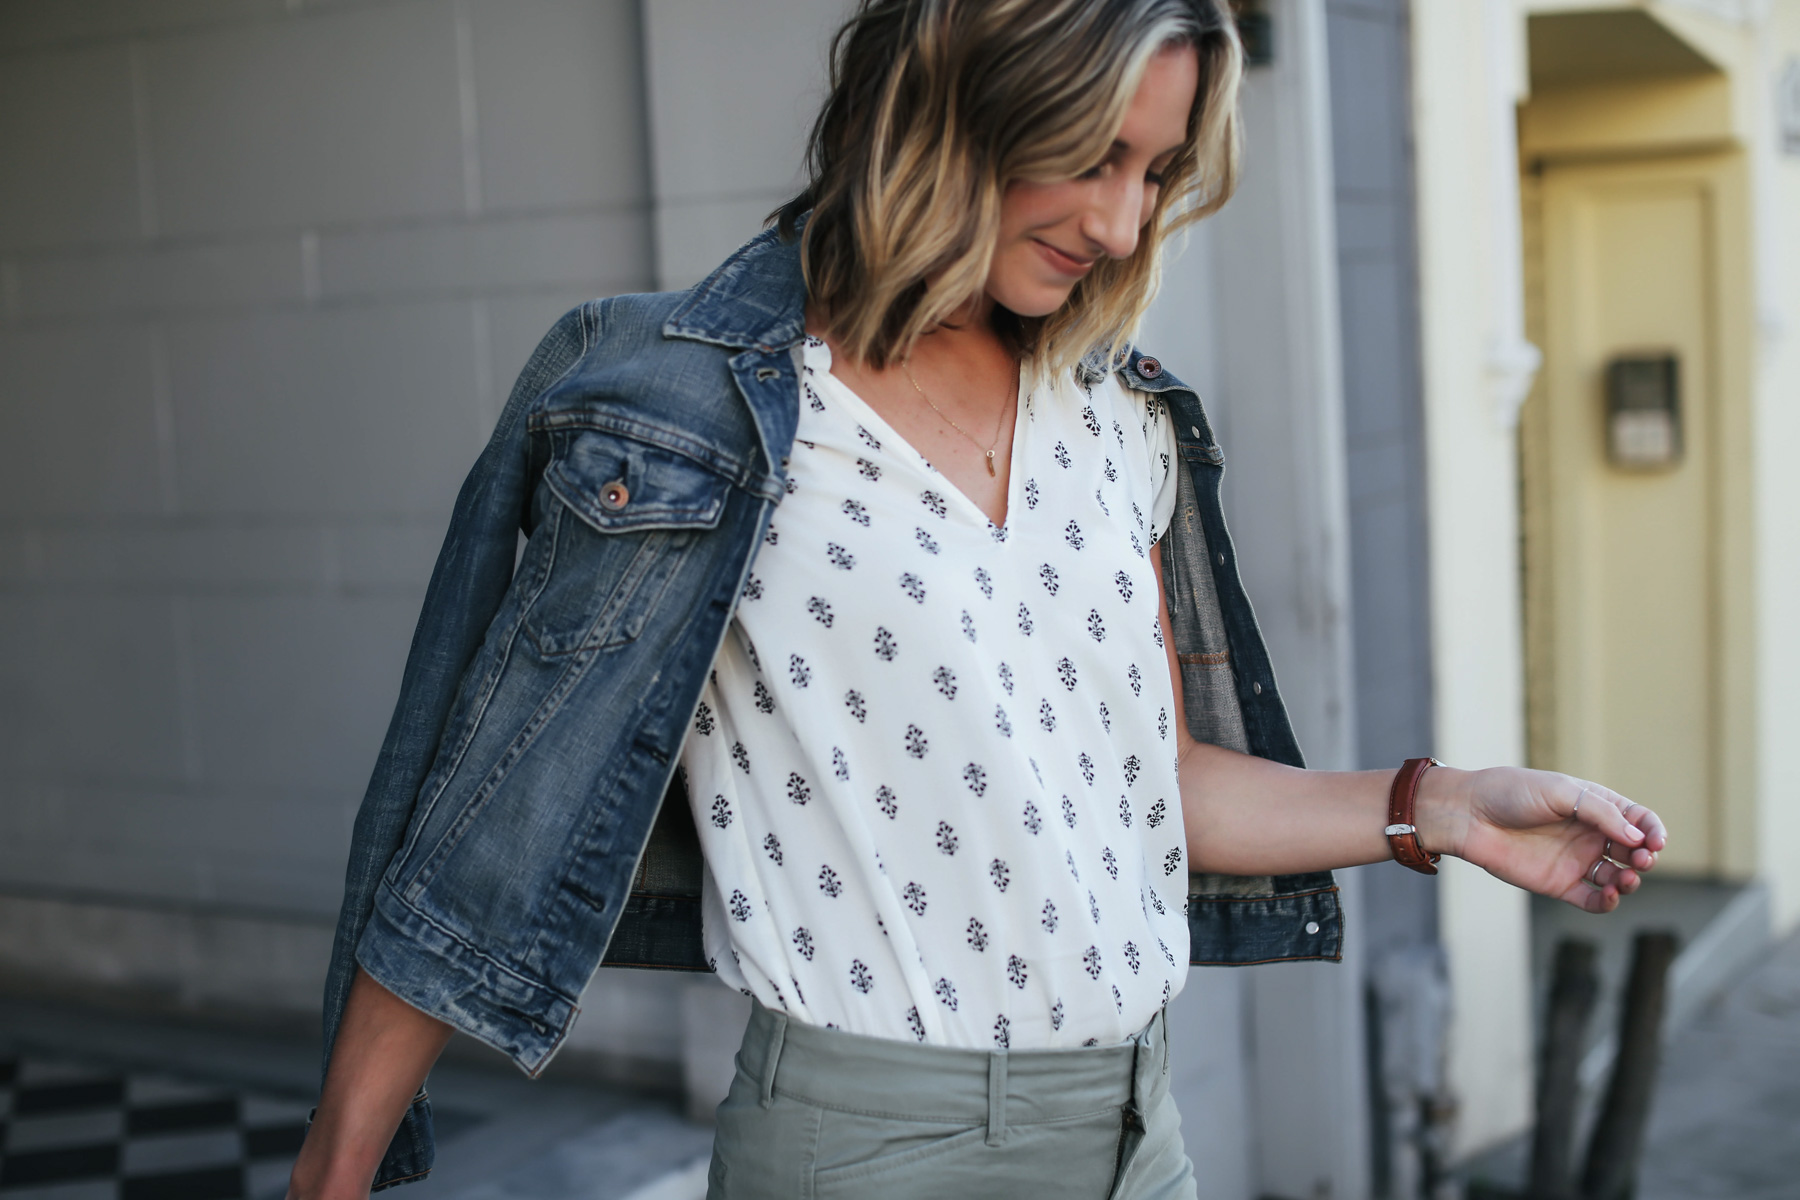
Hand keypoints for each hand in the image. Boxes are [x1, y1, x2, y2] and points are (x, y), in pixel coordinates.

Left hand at [1416, 766, 1667, 912]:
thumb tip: (1637, 837)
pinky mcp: (1559, 884)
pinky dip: (1607, 902)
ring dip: (1630, 881)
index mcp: (1594, 806)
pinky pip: (1592, 899)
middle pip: (1634, 851)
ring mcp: (1575, 860)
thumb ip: (1600, 812)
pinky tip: (1609, 896)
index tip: (1655, 841)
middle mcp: (1589, 834)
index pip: (1638, 820)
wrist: (1469, 815)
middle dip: (1646, 857)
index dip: (1653, 831)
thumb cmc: (1511, 792)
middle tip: (1642, 860)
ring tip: (1625, 879)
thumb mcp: (1560, 791)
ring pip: (1617, 878)